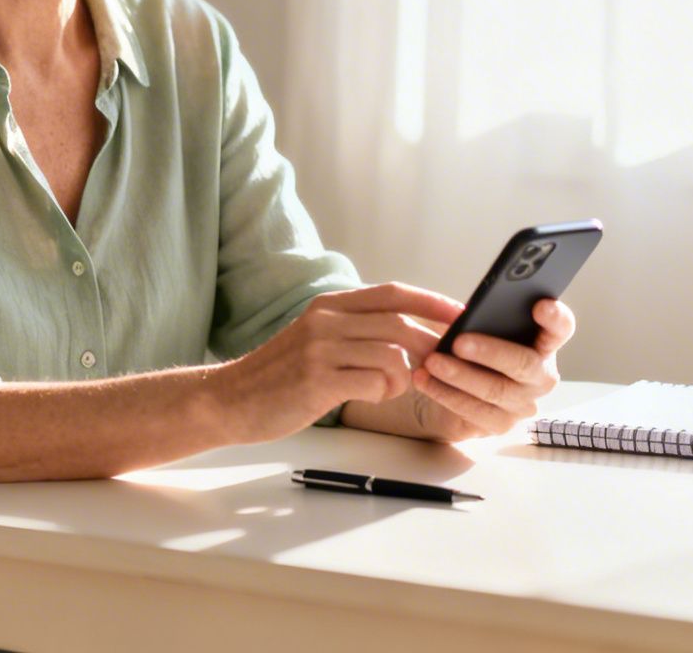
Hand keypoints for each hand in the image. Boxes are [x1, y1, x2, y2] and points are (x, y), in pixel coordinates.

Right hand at [213, 283, 460, 442]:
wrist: (230, 399)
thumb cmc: (281, 376)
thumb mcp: (317, 338)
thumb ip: (357, 331)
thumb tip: (412, 334)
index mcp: (331, 305)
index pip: (394, 292)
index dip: (432, 301)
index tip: (462, 314)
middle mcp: (327, 319)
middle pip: (401, 322)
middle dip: (432, 344)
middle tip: (444, 364)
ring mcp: (321, 349)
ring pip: (392, 353)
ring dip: (406, 375)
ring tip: (395, 387)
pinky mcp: (317, 380)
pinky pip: (375, 381)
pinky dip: (386, 391)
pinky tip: (373, 397)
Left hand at [408, 297, 574, 441]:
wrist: (453, 388)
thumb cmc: (472, 348)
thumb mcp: (476, 327)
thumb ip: (481, 318)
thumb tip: (465, 314)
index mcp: (543, 344)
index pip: (561, 329)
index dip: (555, 318)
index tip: (540, 305)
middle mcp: (541, 375)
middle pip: (525, 364)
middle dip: (490, 351)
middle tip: (459, 342)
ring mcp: (524, 403)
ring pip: (496, 390)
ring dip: (460, 375)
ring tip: (433, 361)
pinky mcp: (501, 424)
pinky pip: (474, 411)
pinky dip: (446, 394)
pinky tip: (425, 380)